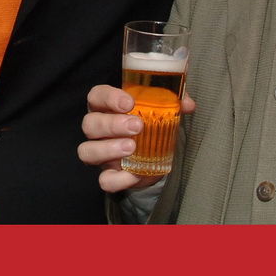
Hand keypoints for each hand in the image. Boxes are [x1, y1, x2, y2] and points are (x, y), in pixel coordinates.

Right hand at [78, 84, 194, 193]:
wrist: (154, 156)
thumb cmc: (151, 124)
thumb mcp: (161, 108)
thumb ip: (172, 102)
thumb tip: (188, 104)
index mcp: (106, 107)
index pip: (96, 96)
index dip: (108, 98)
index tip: (129, 102)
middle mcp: (97, 129)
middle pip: (90, 124)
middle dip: (112, 124)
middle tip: (137, 126)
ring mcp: (100, 152)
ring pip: (87, 150)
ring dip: (108, 149)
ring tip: (132, 147)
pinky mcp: (108, 174)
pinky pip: (104, 180)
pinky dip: (118, 179)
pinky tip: (134, 174)